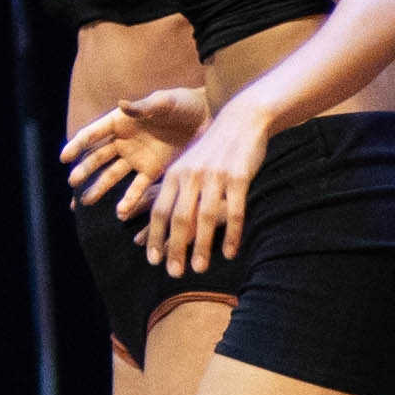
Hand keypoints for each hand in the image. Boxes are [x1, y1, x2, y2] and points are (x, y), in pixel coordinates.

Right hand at [60, 88, 202, 216]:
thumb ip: (143, 107)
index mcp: (119, 121)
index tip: (64, 158)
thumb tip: (122, 105)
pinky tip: (120, 212)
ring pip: (112, 175)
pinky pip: (137, 187)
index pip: (92, 134)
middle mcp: (123, 141)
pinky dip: (129, 199)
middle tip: (73, 183)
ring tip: (86, 201)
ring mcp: (136, 157)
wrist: (208, 116)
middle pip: (97, 157)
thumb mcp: (165, 102)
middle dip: (84, 170)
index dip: (77, 145)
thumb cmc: (183, 103)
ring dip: (99, 187)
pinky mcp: (153, 170)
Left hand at [139, 104, 272, 275]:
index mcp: (174, 174)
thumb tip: (168, 225)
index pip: (159, 211)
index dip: (154, 237)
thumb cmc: (213, 150)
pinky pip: (234, 211)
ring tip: (199, 269)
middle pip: (178, 218)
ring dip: (201, 247)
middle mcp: (191, 175)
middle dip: (174, 248)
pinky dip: (231, 234)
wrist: (242, 121)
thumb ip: (178, 191)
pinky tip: (230, 253)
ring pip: (205, 218)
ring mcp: (214, 176)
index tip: (153, 260)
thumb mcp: (188, 165)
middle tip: (174, 273)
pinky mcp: (238, 177)